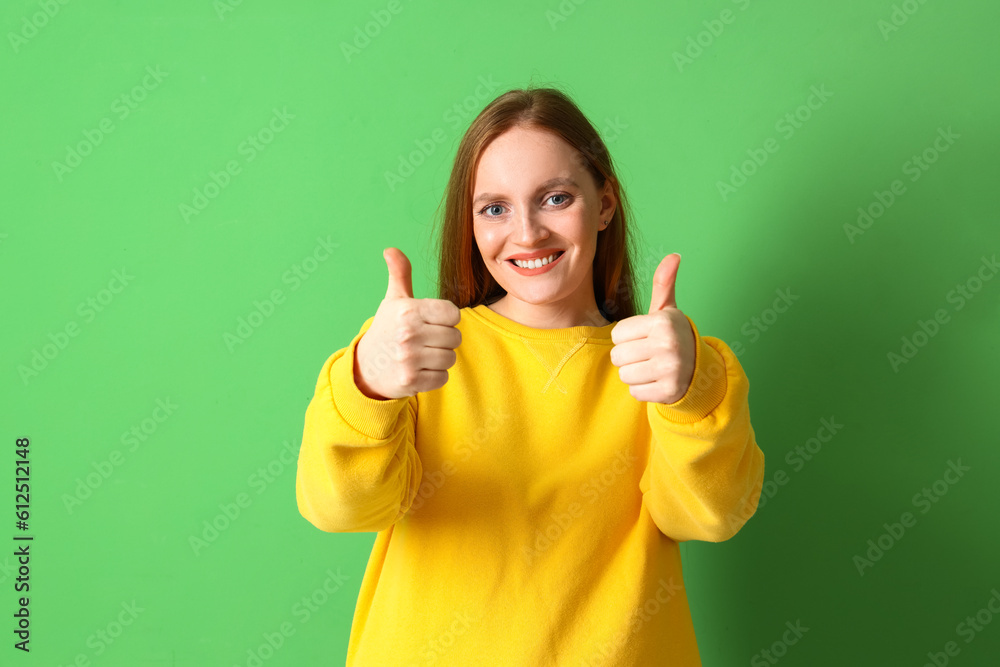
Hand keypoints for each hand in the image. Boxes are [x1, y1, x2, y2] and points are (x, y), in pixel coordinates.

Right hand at [354, 248, 461, 399]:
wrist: (365, 367)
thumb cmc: (387, 329)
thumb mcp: (394, 300)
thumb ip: (400, 273)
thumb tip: (391, 249)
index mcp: (408, 310)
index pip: (453, 313)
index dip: (447, 319)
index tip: (433, 321)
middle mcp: (409, 333)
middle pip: (455, 337)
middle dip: (445, 340)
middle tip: (427, 340)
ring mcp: (409, 358)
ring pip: (450, 358)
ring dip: (440, 358)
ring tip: (423, 355)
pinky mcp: (410, 380)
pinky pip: (442, 377)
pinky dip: (435, 376)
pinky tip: (420, 369)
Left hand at [610, 253, 695, 403]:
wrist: (700, 369)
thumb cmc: (673, 336)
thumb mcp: (667, 310)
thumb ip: (663, 283)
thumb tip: (674, 256)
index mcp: (662, 322)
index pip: (616, 334)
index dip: (626, 337)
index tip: (644, 337)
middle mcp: (668, 344)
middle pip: (617, 356)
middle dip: (628, 357)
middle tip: (647, 354)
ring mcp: (670, 369)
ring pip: (624, 375)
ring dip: (634, 374)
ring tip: (652, 367)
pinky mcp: (670, 392)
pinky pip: (635, 392)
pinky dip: (643, 390)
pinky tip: (657, 381)